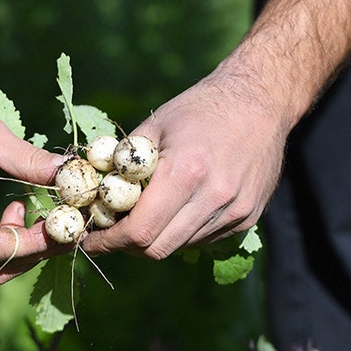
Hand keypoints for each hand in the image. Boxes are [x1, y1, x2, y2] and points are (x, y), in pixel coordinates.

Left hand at [80, 69, 288, 258]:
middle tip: (112, 234)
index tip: (90, 241)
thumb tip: (92, 196)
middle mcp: (214, 197)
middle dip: (127, 247)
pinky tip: (177, 209)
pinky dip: (182, 232)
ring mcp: (235, 211)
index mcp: (186, 172)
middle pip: (158, 249)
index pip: (140, 231)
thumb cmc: (200, 109)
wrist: (260, 101)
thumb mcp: (155, 125)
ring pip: (181, 247)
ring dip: (156, 239)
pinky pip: (204, 239)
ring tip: (144, 217)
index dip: (109, 242)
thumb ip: (122, 163)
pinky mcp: (248, 218)